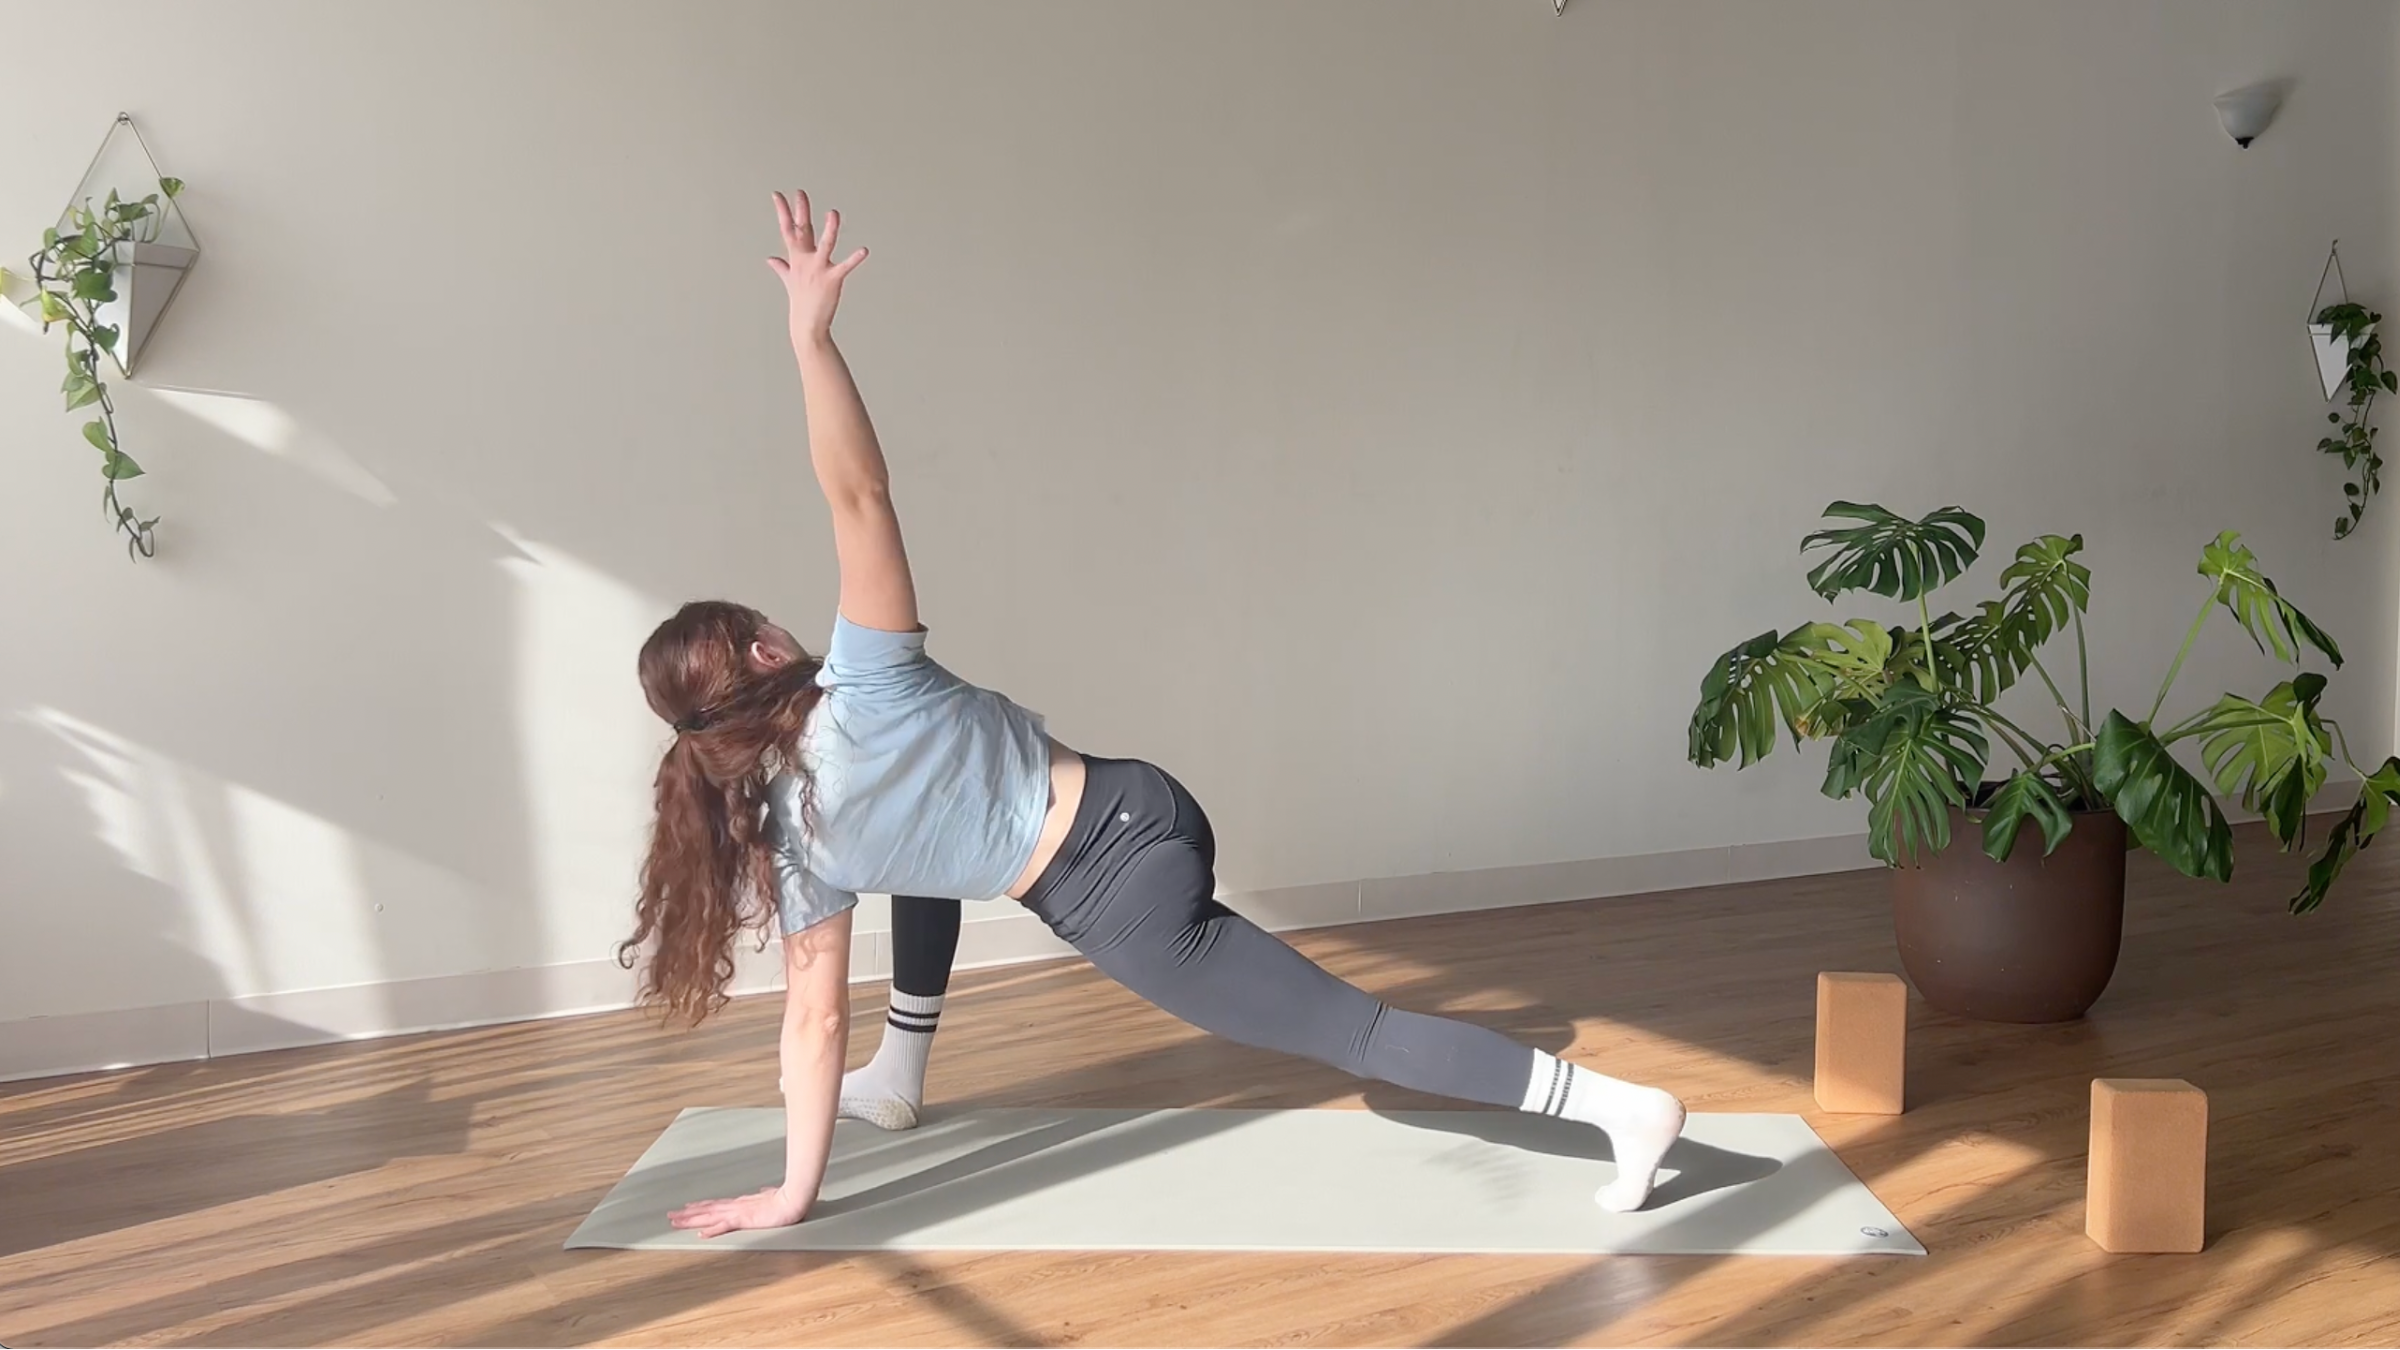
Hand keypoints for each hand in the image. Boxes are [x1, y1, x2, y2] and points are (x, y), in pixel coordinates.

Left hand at [668, 1184, 809, 1237]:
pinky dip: (712, 1230)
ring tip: (676, 1222)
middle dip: (687, 1215)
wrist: (793, 1199)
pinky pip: (725, 1226)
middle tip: (670, 1216)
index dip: (699, 1207)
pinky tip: (701, 1233)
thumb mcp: (771, 1197)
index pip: (715, 1205)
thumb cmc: (784, 1198)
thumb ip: (765, 1195)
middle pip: (706, 1211)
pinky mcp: (745, 1219)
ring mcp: (738, 1213)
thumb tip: (764, 1191)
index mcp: (740, 1204)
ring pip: (709, 1217)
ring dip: (692, 1220)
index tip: (687, 1208)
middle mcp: (735, 1207)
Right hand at [768, 189, 867, 345]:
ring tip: (833, 213)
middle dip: (801, 211)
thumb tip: (770, 259)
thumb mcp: (788, 281)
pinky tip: (864, 250)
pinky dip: (854, 259)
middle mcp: (806, 261)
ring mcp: (818, 269)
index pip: (787, 229)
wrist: (807, 324)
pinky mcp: (832, 280)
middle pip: (802, 231)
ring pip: (824, 245)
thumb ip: (781, 267)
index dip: (783, 211)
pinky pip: (845, 267)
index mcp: (796, 258)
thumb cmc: (800, 301)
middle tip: (801, 192)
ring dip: (829, 229)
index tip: (778, 195)